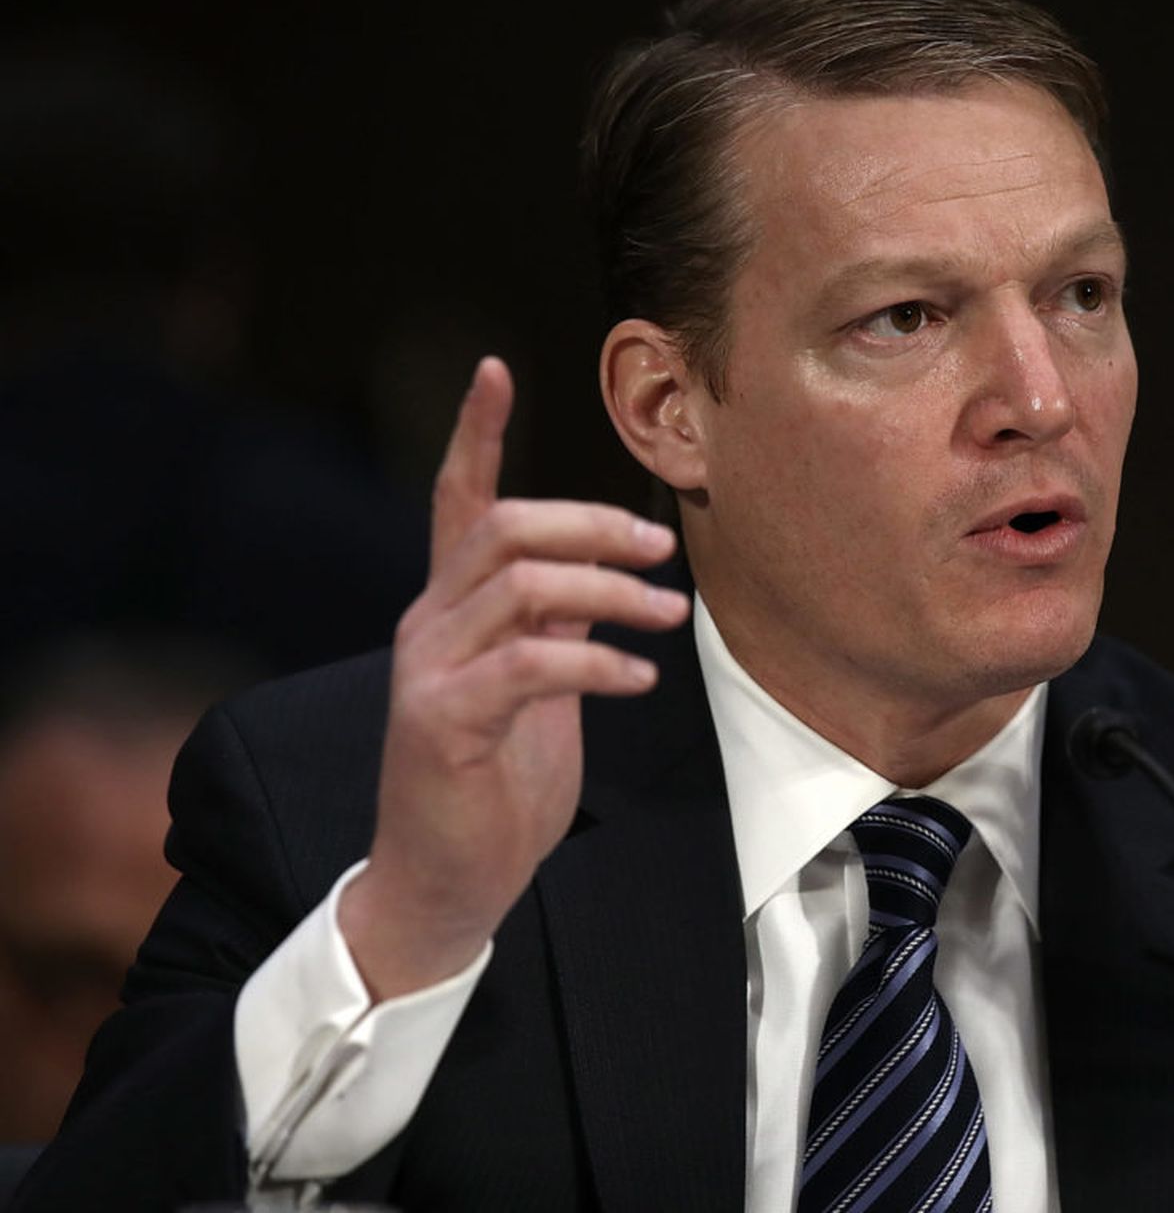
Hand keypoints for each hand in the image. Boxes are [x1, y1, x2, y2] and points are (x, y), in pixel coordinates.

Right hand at [340, 358, 688, 998]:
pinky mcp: (441, 721)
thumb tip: (605, 574)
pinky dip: (596, 662)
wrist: (443, 881)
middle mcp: (429, 624)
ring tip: (670, 613)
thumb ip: (554, 624)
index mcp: (450, 608)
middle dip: (593, 523)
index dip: (474, 434)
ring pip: (521, 584)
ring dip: (611, 590)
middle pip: (506, 528)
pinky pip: (529, 663)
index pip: (456, 501)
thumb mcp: (535, 688)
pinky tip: (637, 679)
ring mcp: (428, 670)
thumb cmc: (495, 783)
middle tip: (663, 545)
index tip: (495, 369)